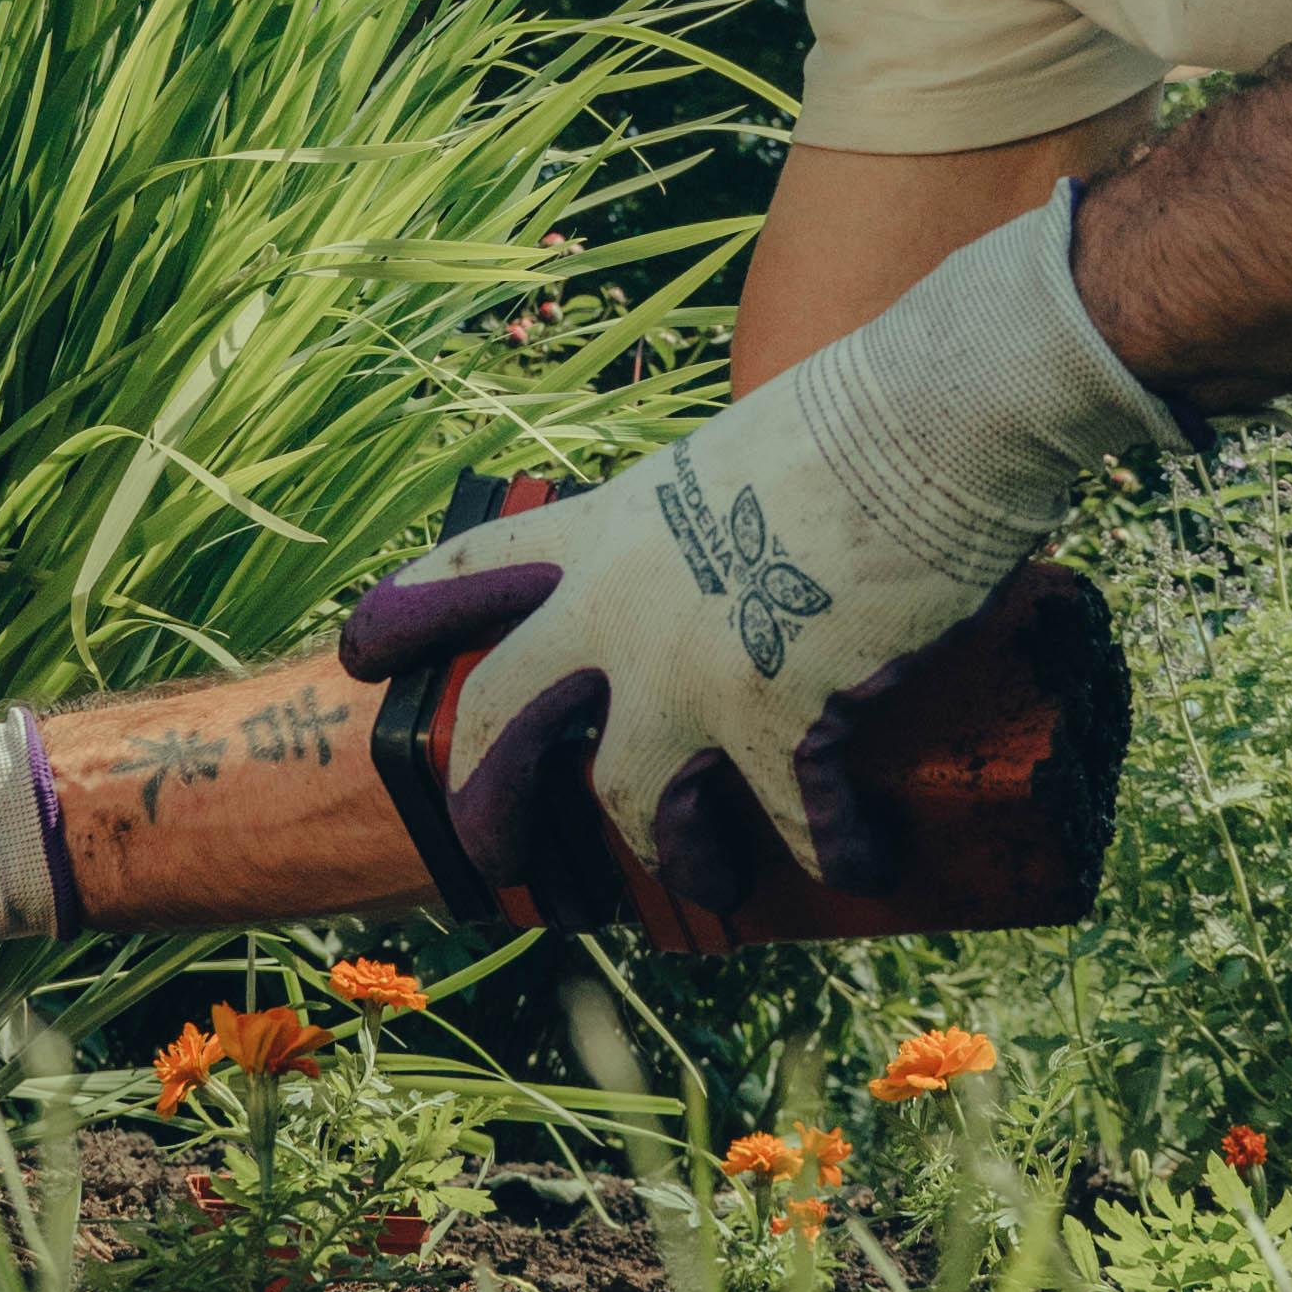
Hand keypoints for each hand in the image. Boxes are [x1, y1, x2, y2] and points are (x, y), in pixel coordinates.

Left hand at [335, 188, 1184, 905]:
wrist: (934, 418)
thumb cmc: (865, 414)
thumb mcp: (742, 455)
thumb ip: (718, 521)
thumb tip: (747, 563)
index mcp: (611, 525)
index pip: (475, 567)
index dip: (411, 612)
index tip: (357, 649)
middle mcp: (621, 605)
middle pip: (503, 716)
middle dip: (485, 797)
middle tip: (487, 852)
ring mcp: (689, 670)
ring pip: (631, 801)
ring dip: (674, 852)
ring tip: (714, 877)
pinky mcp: (777, 720)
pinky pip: (791, 824)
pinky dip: (831, 851)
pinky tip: (865, 863)